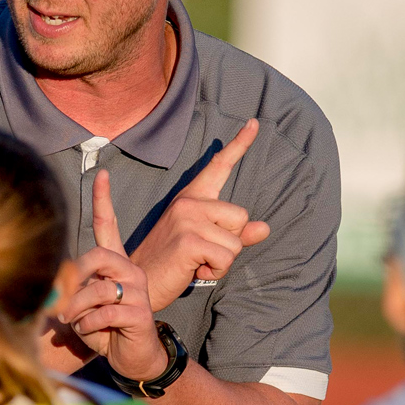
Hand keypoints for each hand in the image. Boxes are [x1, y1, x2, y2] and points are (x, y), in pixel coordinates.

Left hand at [59, 170, 166, 380]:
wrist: (131, 359)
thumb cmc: (102, 330)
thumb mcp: (81, 306)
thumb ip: (71, 289)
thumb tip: (53, 280)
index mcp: (115, 264)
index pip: (110, 226)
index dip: (104, 200)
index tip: (101, 173)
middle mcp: (130, 271)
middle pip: (98, 256)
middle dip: (76, 277)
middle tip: (61, 300)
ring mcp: (138, 291)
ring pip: (99, 289)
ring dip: (78, 309)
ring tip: (74, 322)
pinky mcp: (141, 314)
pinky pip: (106, 312)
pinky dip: (89, 325)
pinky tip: (90, 333)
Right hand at [130, 119, 270, 311]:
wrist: (139, 281)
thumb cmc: (173, 262)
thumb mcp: (205, 244)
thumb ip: (234, 235)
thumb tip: (264, 228)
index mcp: (192, 198)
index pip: (219, 166)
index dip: (239, 145)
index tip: (254, 123)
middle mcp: (189, 202)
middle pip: (241, 217)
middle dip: (230, 242)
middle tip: (202, 252)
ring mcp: (187, 218)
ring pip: (236, 241)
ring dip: (222, 261)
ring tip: (196, 262)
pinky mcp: (189, 240)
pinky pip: (226, 257)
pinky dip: (215, 271)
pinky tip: (194, 270)